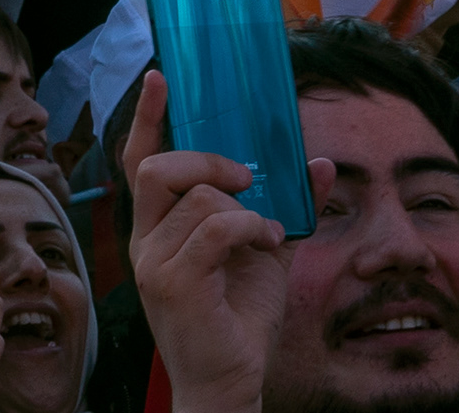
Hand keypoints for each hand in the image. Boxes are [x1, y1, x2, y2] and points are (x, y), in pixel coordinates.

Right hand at [123, 72, 288, 412]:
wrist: (231, 381)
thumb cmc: (239, 322)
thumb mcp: (268, 253)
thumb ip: (287, 206)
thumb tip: (319, 163)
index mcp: (158, 231)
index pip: (139, 163)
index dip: (147, 119)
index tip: (161, 77)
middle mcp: (145, 243)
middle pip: (158, 168)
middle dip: (210, 161)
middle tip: (248, 180)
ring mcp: (153, 264)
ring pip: (198, 198)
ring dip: (246, 208)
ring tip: (265, 234)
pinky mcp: (172, 283)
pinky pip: (214, 228)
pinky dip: (249, 227)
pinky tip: (264, 245)